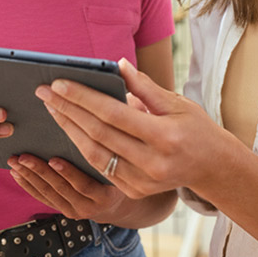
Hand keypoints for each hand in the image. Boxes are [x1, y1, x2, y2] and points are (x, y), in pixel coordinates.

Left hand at [7, 153, 125, 221]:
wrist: (118, 203)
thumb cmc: (119, 174)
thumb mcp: (122, 163)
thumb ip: (110, 146)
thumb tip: (98, 116)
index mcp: (106, 193)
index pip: (85, 184)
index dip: (68, 172)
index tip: (53, 158)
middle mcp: (91, 206)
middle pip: (61, 188)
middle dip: (39, 171)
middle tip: (23, 157)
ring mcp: (76, 211)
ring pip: (49, 194)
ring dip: (29, 177)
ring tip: (15, 162)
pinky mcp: (66, 211)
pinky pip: (45, 199)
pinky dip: (29, 186)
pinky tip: (17, 174)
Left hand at [35, 59, 224, 199]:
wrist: (213, 168)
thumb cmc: (195, 129)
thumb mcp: (177, 104)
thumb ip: (145, 86)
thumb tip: (117, 64)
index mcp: (164, 136)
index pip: (113, 114)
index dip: (83, 98)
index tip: (59, 84)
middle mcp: (152, 163)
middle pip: (98, 134)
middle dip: (67, 111)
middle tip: (44, 93)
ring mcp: (142, 181)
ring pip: (94, 155)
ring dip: (68, 130)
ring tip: (52, 109)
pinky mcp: (134, 191)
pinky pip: (100, 168)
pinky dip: (81, 149)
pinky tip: (68, 131)